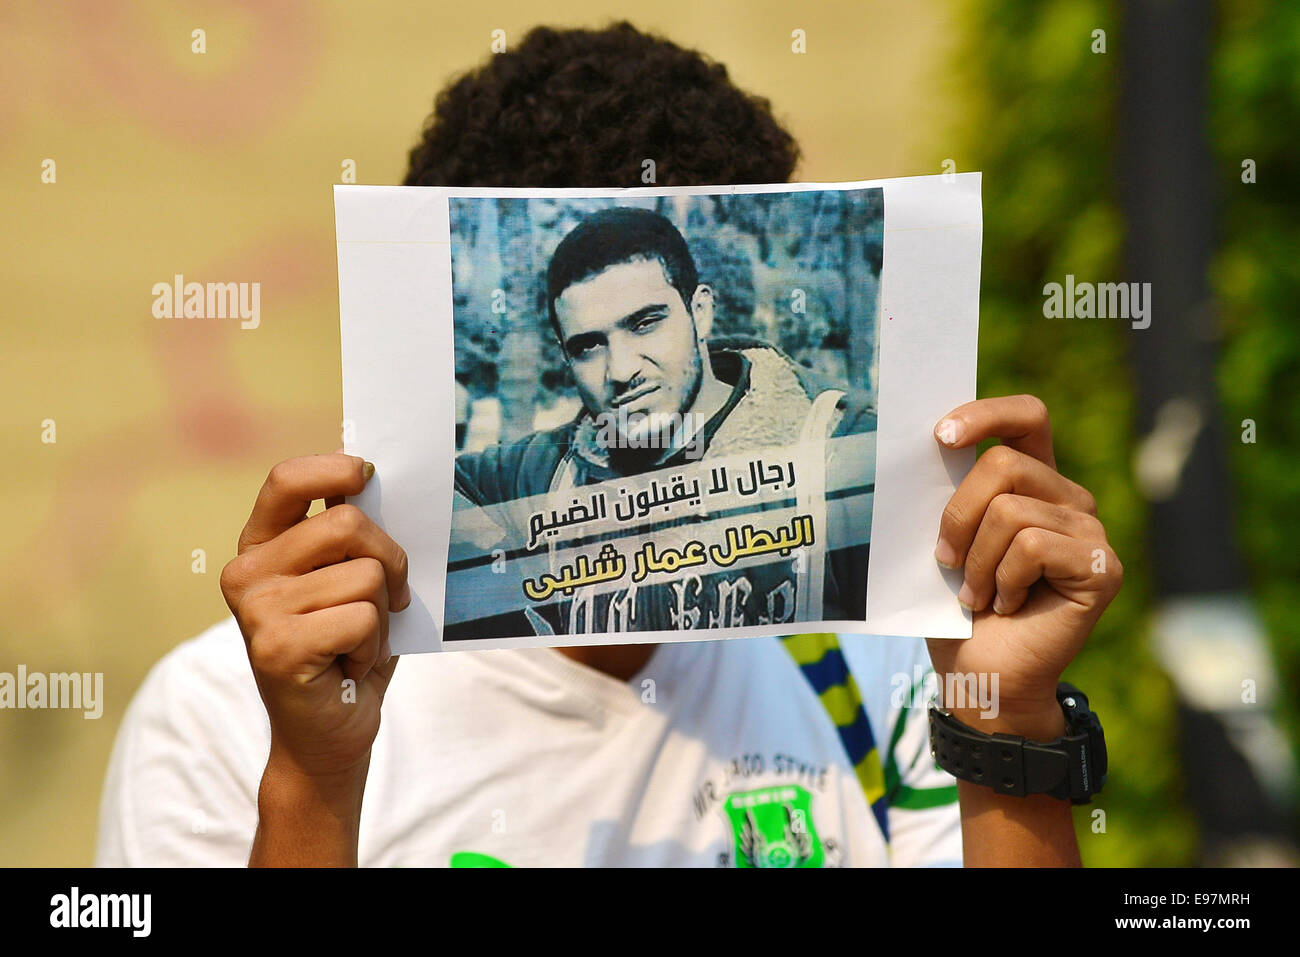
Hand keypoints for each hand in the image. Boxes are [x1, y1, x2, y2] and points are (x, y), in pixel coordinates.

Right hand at [219, 453, 409, 783]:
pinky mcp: (276, 647)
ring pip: (365, 576)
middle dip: (391, 560)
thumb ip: (354, 537)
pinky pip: (361, 618)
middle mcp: (247, 572)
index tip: (367, 476)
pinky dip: (373, 646)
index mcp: (262, 546)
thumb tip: (376, 480)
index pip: (288, 480)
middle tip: (390, 598)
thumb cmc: (349, 648)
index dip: (334, 469)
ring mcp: (256, 609)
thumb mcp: (352, 580)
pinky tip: (348, 667)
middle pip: (346, 523)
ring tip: (357, 642)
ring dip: (382, 615)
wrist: (330, 733)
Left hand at [925, 395, 1121, 739]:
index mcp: (1034, 482)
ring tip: (977, 596)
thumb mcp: (944, 541)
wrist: (979, 676)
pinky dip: (1002, 580)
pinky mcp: (1102, 568)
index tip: (940, 436)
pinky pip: (1032, 546)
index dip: (986, 414)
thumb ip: (948, 495)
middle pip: (1004, 464)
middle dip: (957, 514)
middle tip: (946, 562)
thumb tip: (926, 448)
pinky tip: (1007, 605)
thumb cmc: (955, 610)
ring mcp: (1091, 534)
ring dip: (976, 561)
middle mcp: (1069, 500)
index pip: (1027, 417)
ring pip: (1010, 510)